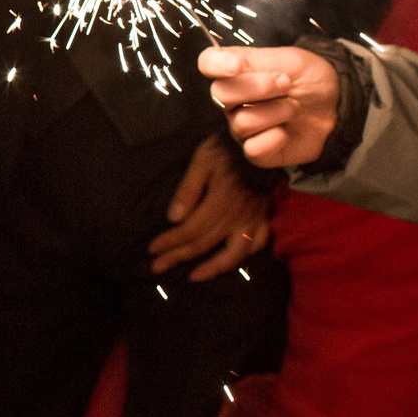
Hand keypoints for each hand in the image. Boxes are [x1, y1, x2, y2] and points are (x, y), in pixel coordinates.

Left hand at [150, 132, 271, 278]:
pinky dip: (243, 257)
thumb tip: (173, 219)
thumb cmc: (228, 148)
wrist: (263, 139)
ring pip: (233, 255)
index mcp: (220, 202)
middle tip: (158, 267)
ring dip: (211, 268)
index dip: (169, 242)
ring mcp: (254, 220)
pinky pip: (257, 245)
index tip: (152, 250)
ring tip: (193, 276)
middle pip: (204, 244)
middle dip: (178, 257)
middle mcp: (237, 217)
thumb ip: (188, 189)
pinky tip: (229, 262)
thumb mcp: (203, 160)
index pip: (190, 230)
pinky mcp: (265, 218)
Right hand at [198, 46, 339, 168]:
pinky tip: (286, 131)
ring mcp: (243, 126)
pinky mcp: (258, 151)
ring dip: (276, 112)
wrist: (339, 104)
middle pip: (220, 94)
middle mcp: (233, 99)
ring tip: (294, 107)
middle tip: (286, 83)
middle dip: (258, 88)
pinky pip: (252, 149)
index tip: (235, 66)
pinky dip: (273, 139)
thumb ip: (253, 60)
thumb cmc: (310, 78)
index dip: (215, 65)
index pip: (208, 63)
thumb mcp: (287, 59)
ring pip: (241, 122)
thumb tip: (224, 60)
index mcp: (237, 70)